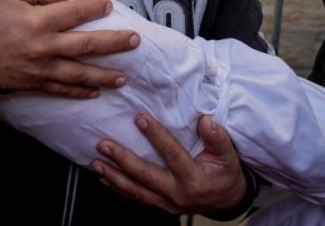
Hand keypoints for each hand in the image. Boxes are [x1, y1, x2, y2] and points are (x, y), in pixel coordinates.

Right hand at [0, 0, 138, 97]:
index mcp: (37, 20)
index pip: (73, 13)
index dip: (94, 8)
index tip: (109, 5)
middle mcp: (43, 46)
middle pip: (85, 45)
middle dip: (113, 43)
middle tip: (134, 40)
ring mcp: (41, 69)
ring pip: (79, 74)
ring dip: (104, 75)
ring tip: (124, 76)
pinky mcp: (35, 84)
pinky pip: (62, 90)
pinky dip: (80, 92)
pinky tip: (96, 92)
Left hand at [91, 114, 245, 214]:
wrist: (227, 201)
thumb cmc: (225, 174)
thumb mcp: (228, 156)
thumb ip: (218, 138)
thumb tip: (205, 120)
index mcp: (194, 179)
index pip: (172, 154)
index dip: (156, 136)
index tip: (139, 118)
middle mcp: (177, 194)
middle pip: (146, 176)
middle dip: (122, 160)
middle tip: (104, 144)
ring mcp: (167, 203)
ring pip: (135, 191)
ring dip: (113, 176)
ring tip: (95, 162)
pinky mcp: (160, 206)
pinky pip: (136, 198)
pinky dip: (118, 188)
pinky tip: (103, 177)